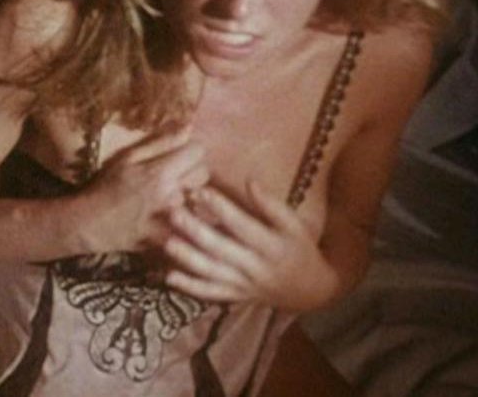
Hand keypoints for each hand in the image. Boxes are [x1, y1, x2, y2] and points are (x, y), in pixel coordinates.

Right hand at [74, 129, 209, 254]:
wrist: (89, 224)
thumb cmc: (105, 186)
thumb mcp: (127, 158)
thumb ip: (160, 143)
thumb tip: (188, 127)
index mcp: (160, 172)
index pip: (198, 151)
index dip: (190, 150)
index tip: (181, 155)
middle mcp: (171, 195)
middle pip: (203, 174)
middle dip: (192, 171)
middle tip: (176, 176)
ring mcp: (172, 219)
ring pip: (199, 197)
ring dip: (190, 195)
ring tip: (171, 198)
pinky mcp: (171, 237)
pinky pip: (193, 222)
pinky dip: (187, 218)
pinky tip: (173, 217)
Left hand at [162, 180, 338, 310]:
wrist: (309, 289)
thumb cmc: (299, 248)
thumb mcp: (294, 224)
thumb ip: (271, 205)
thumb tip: (249, 181)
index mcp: (271, 246)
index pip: (242, 225)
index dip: (221, 208)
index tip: (200, 192)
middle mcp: (255, 268)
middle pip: (220, 249)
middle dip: (195, 231)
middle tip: (174, 213)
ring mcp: (243, 285)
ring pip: (211, 273)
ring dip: (188, 259)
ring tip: (167, 243)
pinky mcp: (235, 297)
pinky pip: (210, 294)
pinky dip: (190, 287)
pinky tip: (169, 277)